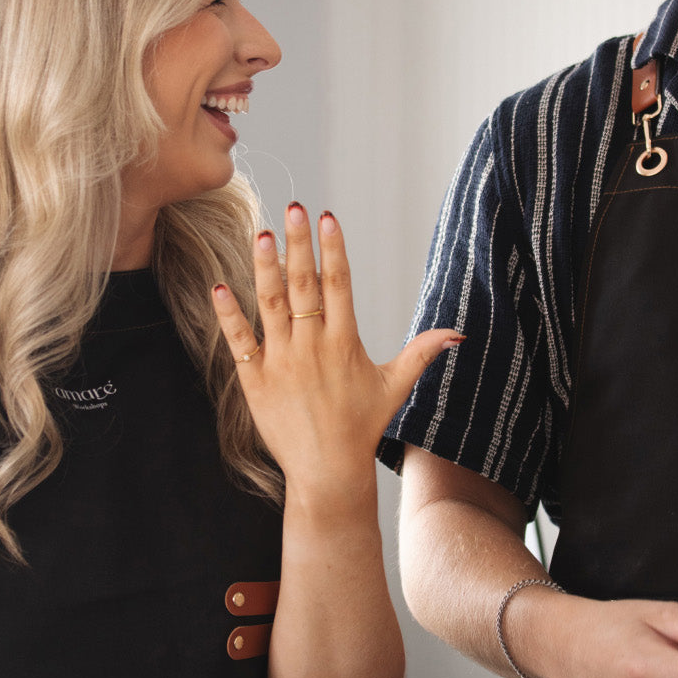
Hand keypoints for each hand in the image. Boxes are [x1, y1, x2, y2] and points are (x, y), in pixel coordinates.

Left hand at [211, 202, 460, 492]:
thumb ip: (422, 353)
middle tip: (294, 207)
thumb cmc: (362, 426)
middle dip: (300, 244)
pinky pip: (240, 341)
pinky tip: (219, 287)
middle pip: (304, 285)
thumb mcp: (395, 387)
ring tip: (262, 234)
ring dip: (265, 268)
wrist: (327, 470)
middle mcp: (312, 347)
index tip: (328, 217)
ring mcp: (281, 362)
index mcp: (344, 343)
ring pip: (271, 305)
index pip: (339, 285)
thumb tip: (458, 334)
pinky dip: (228, 315)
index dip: (333, 249)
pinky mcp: (255, 380)